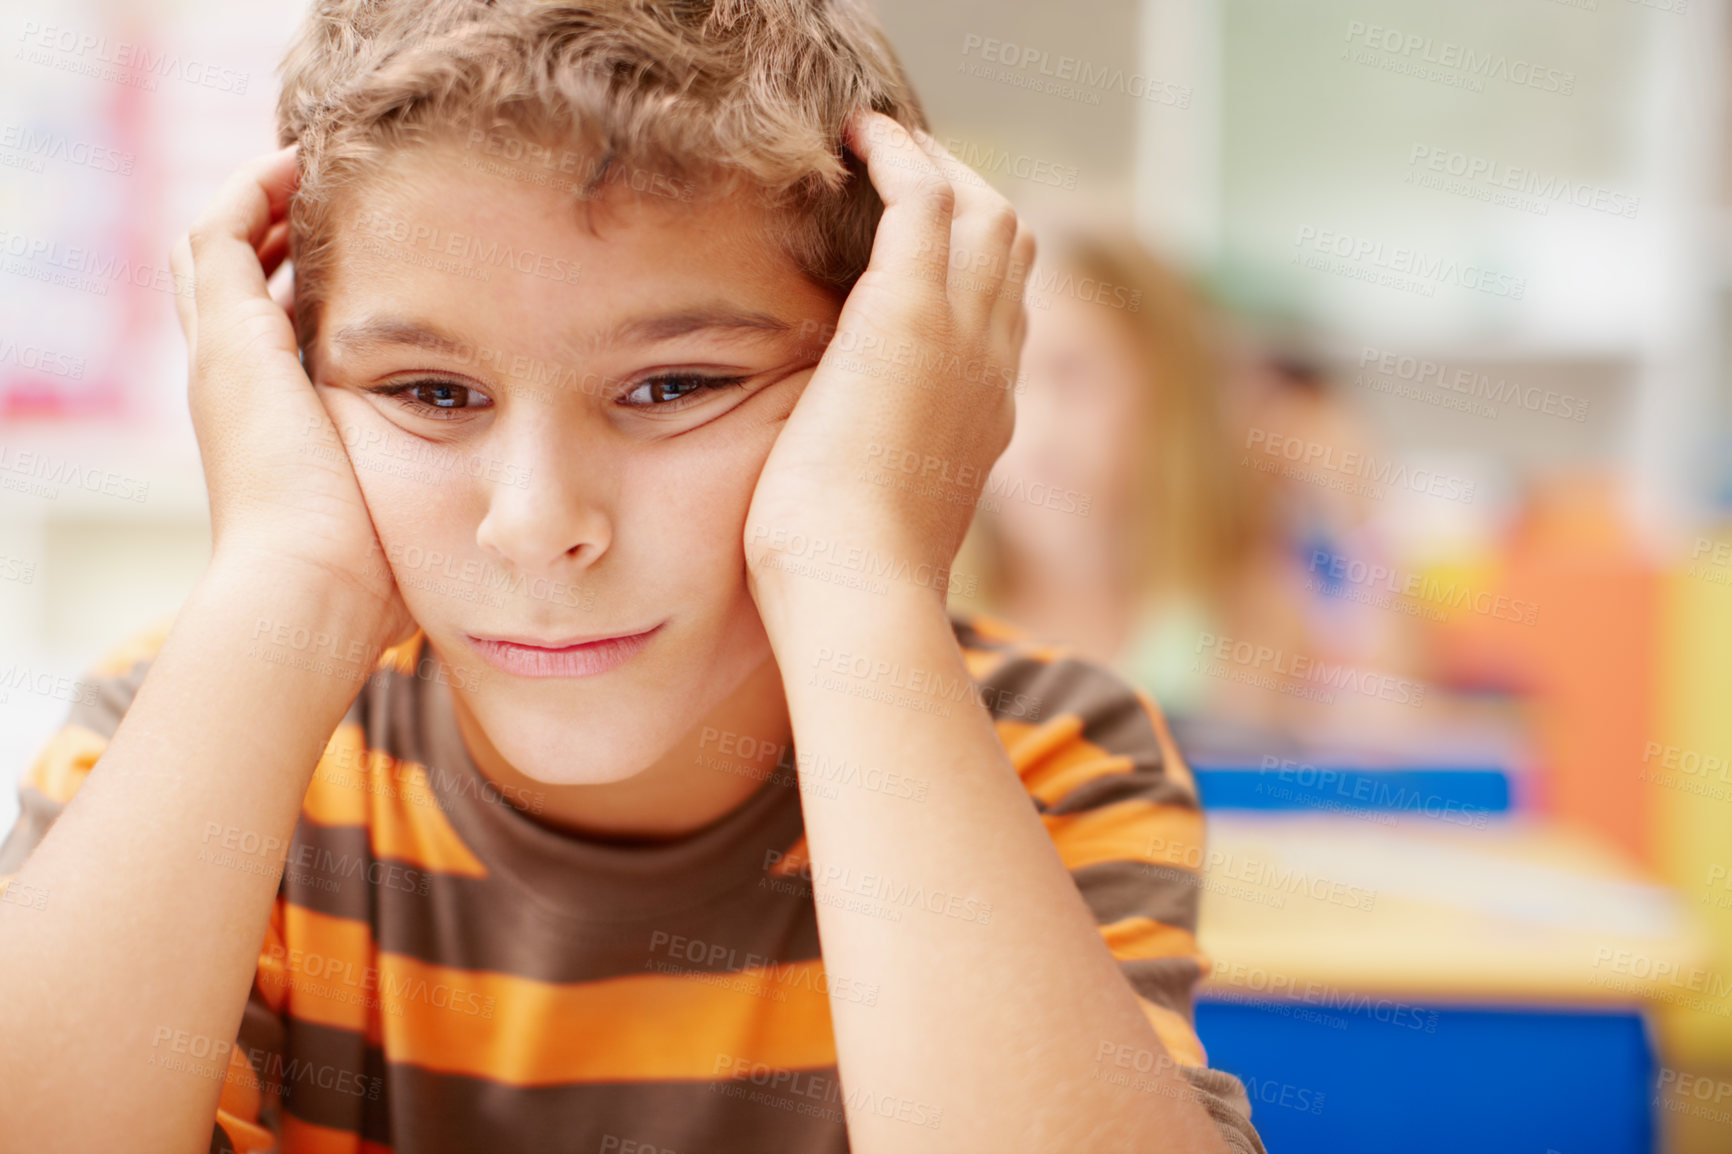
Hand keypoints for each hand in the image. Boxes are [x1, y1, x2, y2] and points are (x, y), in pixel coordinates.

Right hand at [171, 145, 414, 652]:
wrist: (310, 592)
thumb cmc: (367, 578)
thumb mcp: (402, 512)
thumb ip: (436, 488)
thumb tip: (509, 508)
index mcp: (269, 422)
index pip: (265, 329)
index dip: (298, 284)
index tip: (364, 259)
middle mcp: (233, 383)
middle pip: (231, 280)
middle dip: (280, 232)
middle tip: (340, 194)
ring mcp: (223, 358)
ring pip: (218, 245)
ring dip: (267, 200)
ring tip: (323, 163)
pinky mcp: (230, 340)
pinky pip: (220, 231)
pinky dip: (254, 191)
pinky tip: (304, 163)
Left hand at [743, 111, 1031, 611]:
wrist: (859, 591)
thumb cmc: (841, 580)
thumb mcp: (873, 517)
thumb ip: (874, 472)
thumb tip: (836, 469)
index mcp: (984, 419)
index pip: (997, 316)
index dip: (967, 270)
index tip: (914, 249)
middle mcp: (993, 370)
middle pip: (1009, 250)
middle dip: (964, 199)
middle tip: (901, 171)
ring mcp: (964, 338)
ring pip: (982, 212)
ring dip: (934, 166)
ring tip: (878, 142)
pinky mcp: (913, 313)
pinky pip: (924, 198)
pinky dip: (897, 156)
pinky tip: (857, 134)